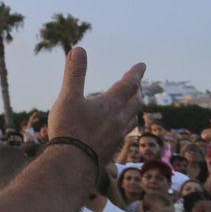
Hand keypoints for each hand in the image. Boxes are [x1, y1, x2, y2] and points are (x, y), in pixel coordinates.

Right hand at [45, 48, 145, 162]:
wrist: (72, 162)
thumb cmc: (69, 128)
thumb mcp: (68, 97)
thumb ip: (74, 74)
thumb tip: (78, 49)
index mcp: (111, 104)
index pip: (129, 84)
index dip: (136, 73)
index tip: (142, 65)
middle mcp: (119, 119)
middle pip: (136, 102)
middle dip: (138, 90)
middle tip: (138, 84)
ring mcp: (117, 135)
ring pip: (133, 118)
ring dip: (134, 108)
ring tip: (131, 104)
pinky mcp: (112, 148)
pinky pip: (125, 133)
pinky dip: (126, 124)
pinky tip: (118, 128)